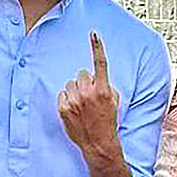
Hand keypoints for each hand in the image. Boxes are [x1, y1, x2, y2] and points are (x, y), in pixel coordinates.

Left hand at [58, 31, 121, 160]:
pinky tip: (74, 109)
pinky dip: (67, 99)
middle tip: (89, 95)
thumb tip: (94, 77)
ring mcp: (74, 101)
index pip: (100, 63)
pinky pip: (62, 94)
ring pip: (70, 83)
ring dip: (75, 90)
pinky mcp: (63, 108)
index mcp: (103, 89)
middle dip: (85, 82)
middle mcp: (88, 93)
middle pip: (81, 74)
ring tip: (81, 105)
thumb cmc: (108, 120)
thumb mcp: (113, 100)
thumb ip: (104, 85)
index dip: (97, 47)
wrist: (98, 142)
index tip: (94, 34)